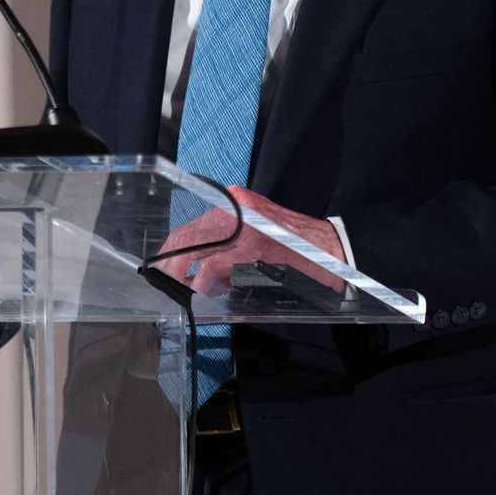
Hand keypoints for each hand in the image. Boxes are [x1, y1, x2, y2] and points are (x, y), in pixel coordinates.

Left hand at [156, 186, 346, 295]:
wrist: (333, 248)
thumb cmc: (297, 246)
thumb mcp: (258, 235)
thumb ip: (229, 248)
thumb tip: (201, 273)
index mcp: (236, 201)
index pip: (192, 224)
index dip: (173, 249)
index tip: (164, 266)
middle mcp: (236, 207)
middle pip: (186, 234)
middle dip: (168, 262)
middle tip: (162, 282)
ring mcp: (243, 226)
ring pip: (194, 247)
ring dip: (180, 273)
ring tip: (177, 291)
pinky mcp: (252, 247)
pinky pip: (214, 266)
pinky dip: (202, 282)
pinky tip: (200, 293)